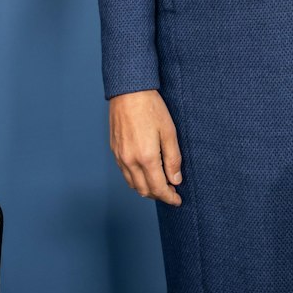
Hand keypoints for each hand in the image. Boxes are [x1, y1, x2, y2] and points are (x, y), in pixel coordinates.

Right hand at [108, 90, 182, 205]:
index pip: (158, 188)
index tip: (177, 201)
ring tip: (160, 185)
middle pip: (144, 190)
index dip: (169, 197)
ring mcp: (120, 157)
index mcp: (146, 158)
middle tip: (171, 193)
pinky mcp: (114, 151)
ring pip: (132, 184)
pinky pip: (125, 174)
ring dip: (146, 189)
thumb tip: (175, 180)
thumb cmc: (151, 109)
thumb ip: (173, 159)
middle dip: (158, 195)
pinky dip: (136, 180)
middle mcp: (130, 161)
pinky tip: (145, 173)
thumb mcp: (169, 132)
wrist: (129, 92)